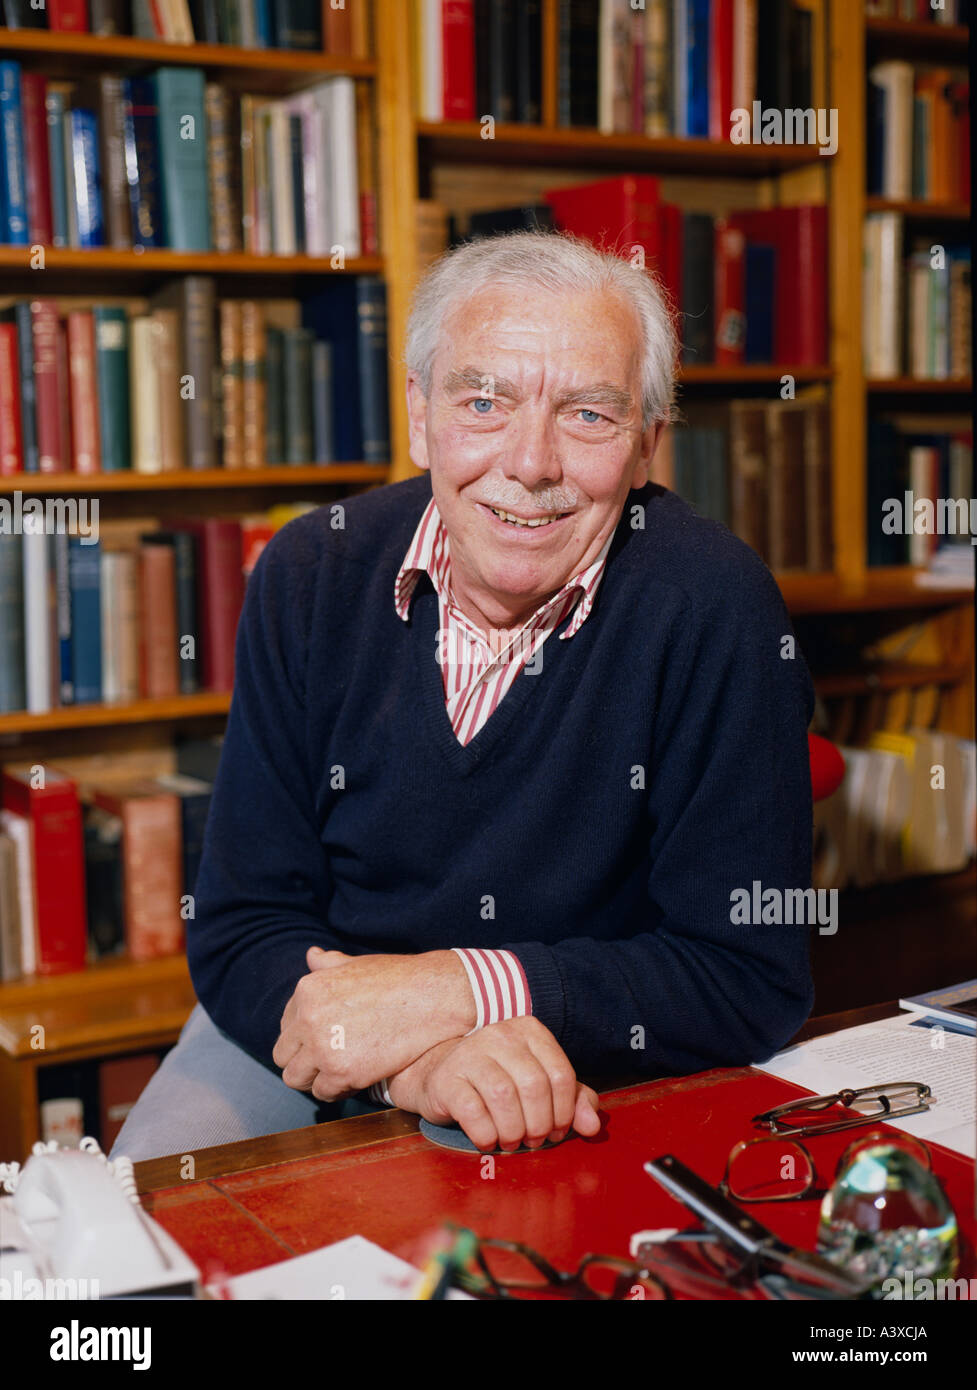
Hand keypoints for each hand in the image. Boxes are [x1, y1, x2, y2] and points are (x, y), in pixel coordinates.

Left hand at [272, 947, 475, 1100]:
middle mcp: (308, 1018)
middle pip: (283, 1056)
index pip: (286, 1026)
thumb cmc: (399, 979)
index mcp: (308, 990)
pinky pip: (324, 1093)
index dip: (304, 1037)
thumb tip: (312, 955)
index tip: (324, 1041)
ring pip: (296, 1078)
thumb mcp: (357, 964)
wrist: (433, 997)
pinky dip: (339, 1090)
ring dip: (316, 1078)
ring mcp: (323, 1047)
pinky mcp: (342, 1072)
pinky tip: (358, 1077)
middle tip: (330, 1061)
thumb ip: (329, 964)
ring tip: (342, 1071)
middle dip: (304, 1060)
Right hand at [385, 1016, 601, 1151]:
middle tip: (534, 1140)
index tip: (557, 1131)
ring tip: (511, 1141)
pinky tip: (488, 1139)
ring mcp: (470, 1053)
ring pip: (504, 1097)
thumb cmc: (498, 1081)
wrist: (441, 1074)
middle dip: (539, 1124)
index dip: (565, 1112)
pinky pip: (472, 1112)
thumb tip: (593, 1127)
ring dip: (513, 1131)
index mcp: (529, 1031)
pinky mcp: (447, 1079)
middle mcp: (500, 1035)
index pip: (561, 1074)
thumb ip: (573, 1101)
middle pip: (534, 1086)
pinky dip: (486, 1134)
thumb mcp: (540, 1085)